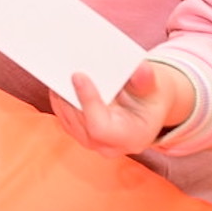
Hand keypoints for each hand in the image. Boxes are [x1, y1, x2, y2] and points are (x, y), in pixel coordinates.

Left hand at [49, 62, 193, 157]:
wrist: (144, 108)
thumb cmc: (150, 96)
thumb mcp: (154, 87)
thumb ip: (146, 80)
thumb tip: (141, 70)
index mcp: (132, 137)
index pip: (100, 127)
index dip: (88, 103)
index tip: (78, 75)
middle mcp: (108, 145)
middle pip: (79, 121)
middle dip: (70, 93)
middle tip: (62, 65)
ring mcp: (90, 141)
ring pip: (67, 116)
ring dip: (61, 92)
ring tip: (58, 66)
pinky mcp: (77, 131)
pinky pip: (62, 113)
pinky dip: (59, 93)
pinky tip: (58, 75)